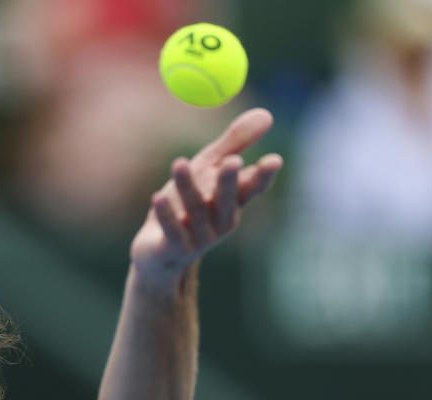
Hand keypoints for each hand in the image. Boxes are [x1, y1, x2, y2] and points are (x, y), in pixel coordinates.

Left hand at [130, 108, 282, 292]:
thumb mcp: (207, 170)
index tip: (274, 160)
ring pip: (196, 210)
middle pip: (228, 201)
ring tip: (179, 163)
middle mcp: (221, 222)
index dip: (263, 175)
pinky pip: (173, 230)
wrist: (157, 253)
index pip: (252, 188)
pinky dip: (166, 214)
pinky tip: (158, 197)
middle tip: (232, 161)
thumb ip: (234, 144)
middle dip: (229, 182)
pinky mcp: (176, 249)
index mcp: (233, 202)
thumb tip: (266, 114)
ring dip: (187, 186)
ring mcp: (200, 239)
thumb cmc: (185, 206)